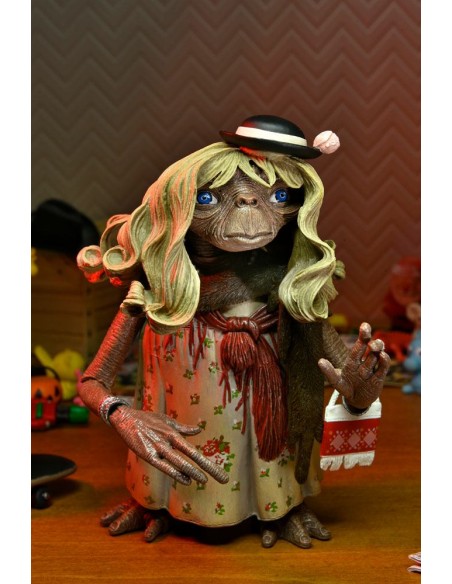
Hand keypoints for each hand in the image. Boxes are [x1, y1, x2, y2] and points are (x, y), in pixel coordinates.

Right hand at [109, 407, 228, 485]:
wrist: (125, 417)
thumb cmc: (147, 419)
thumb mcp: (167, 421)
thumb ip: (183, 428)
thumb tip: (199, 430)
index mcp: (174, 434)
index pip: (194, 451)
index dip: (208, 463)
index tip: (220, 474)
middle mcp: (168, 441)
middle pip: (191, 457)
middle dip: (208, 469)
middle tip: (223, 479)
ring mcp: (158, 448)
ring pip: (179, 461)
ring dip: (193, 471)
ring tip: (205, 480)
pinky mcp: (146, 454)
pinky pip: (163, 465)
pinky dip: (175, 472)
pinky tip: (186, 479)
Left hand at [318, 322, 389, 410]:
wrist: (357, 401)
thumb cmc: (346, 388)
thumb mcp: (337, 382)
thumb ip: (330, 373)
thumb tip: (320, 361)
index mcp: (353, 360)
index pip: (358, 346)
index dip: (362, 335)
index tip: (365, 325)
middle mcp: (364, 362)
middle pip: (370, 347)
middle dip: (371, 340)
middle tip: (370, 340)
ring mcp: (372, 369)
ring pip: (378, 355)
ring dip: (378, 349)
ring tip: (374, 346)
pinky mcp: (379, 379)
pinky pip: (383, 368)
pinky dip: (384, 361)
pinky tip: (382, 356)